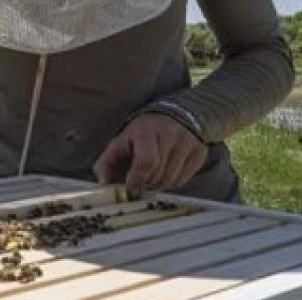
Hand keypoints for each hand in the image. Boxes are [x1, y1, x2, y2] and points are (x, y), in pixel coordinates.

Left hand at [93, 113, 207, 197]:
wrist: (177, 113)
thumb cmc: (144, 130)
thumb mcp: (123, 138)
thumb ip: (109, 160)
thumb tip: (103, 182)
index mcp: (147, 130)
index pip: (146, 162)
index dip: (136, 179)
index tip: (130, 189)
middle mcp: (170, 135)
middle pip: (157, 174)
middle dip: (145, 183)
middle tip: (139, 181)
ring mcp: (187, 144)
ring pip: (170, 180)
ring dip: (157, 184)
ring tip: (151, 176)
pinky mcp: (199, 153)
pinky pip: (182, 180)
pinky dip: (170, 182)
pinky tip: (164, 173)